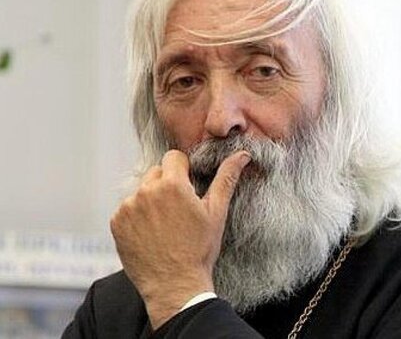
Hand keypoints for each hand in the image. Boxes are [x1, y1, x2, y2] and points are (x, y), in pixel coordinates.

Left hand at [110, 149, 249, 328]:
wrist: (175, 286)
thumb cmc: (199, 250)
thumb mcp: (216, 212)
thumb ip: (226, 178)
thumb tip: (242, 156)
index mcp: (173, 184)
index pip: (174, 157)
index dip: (184, 170)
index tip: (189, 188)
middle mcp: (146, 191)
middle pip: (156, 172)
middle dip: (167, 184)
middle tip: (178, 209)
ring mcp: (128, 207)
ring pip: (141, 190)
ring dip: (151, 200)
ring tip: (165, 224)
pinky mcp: (116, 223)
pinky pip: (127, 209)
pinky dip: (137, 216)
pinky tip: (151, 233)